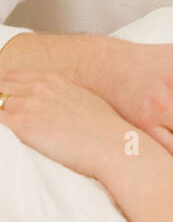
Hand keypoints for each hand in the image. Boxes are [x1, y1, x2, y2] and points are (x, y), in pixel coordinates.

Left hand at [0, 71, 129, 179]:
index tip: (6, 98)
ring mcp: (30, 105)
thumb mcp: (84, 99)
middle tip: (6, 114)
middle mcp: (39, 88)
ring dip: (4, 116)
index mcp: (54, 80)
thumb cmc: (104, 129)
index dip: (6, 88)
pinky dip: (1, 125)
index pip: (14, 76)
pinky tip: (11, 135)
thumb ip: (63, 96)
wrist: (111, 145)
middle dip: (1, 100)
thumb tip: (55, 108)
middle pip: (2, 88)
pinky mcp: (23, 125)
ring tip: (17, 128)